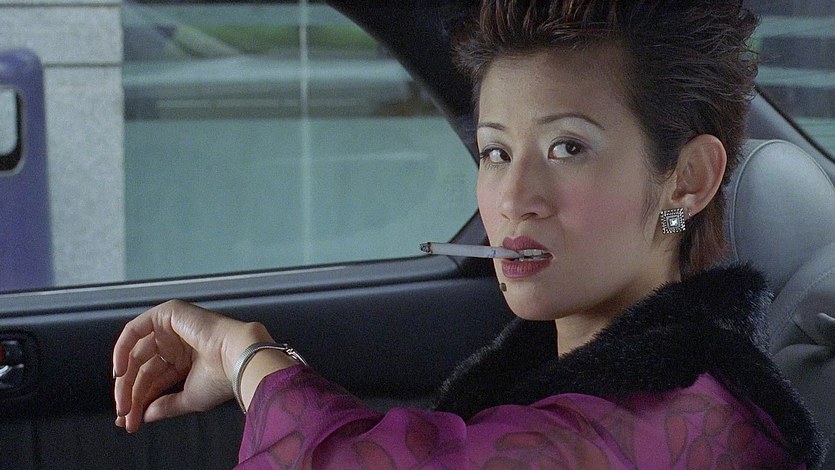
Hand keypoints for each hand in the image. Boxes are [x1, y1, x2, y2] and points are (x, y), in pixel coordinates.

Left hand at [113, 300, 272, 432]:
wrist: (237, 358)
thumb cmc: (222, 378)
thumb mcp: (189, 398)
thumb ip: (165, 405)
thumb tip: (143, 416)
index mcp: (186, 360)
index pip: (154, 380)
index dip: (139, 400)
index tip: (128, 421)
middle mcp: (177, 343)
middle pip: (143, 369)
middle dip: (131, 394)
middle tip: (124, 416)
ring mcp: (172, 328)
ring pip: (137, 354)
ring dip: (125, 380)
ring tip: (123, 403)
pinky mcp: (168, 314)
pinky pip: (136, 330)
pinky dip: (122, 349)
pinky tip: (119, 372)